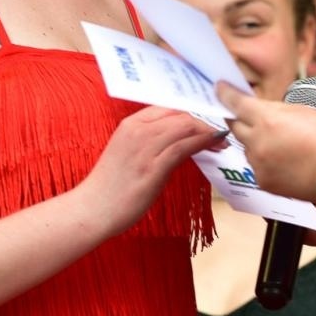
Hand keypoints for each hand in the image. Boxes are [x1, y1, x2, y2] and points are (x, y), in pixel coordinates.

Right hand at [82, 106, 229, 237]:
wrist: (93, 209)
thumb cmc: (111, 186)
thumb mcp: (128, 152)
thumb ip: (149, 141)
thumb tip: (176, 140)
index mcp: (130, 124)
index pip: (168, 106)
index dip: (191, 109)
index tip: (207, 117)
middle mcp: (137, 130)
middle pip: (180, 113)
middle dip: (204, 118)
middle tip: (220, 127)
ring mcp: (145, 148)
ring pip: (185, 126)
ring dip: (208, 130)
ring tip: (222, 138)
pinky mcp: (153, 167)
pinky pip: (184, 146)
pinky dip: (203, 141)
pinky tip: (216, 144)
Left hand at [215, 84, 315, 200]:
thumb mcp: (301, 110)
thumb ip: (274, 109)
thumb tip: (258, 109)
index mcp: (267, 119)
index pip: (236, 103)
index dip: (225, 94)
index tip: (219, 89)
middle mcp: (257, 141)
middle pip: (235, 127)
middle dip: (240, 120)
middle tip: (249, 117)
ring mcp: (258, 164)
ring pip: (246, 148)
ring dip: (255, 143)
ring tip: (279, 145)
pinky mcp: (263, 181)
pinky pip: (256, 167)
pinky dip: (264, 162)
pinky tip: (283, 162)